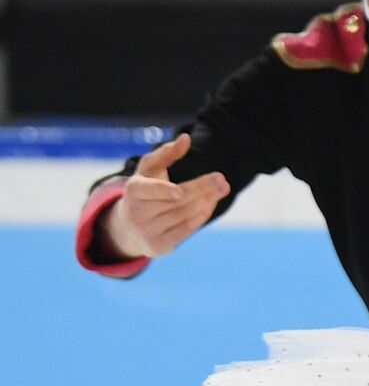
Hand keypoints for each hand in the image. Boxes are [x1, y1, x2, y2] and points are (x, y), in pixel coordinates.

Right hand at [99, 133, 229, 258]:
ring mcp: (146, 232)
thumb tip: (185, 138)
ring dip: (206, 201)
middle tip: (222, 180)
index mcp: (133, 190)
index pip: (148, 190)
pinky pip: (186, 230)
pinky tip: (210, 204)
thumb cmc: (145, 189)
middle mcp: (136, 212)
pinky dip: (200, 216)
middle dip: (202, 189)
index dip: (163, 191)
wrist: (128, 227)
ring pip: (184, 215)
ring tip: (221, 188)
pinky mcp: (158, 247)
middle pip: (176, 201)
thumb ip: (167, 153)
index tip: (179, 191)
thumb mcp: (150, 170)